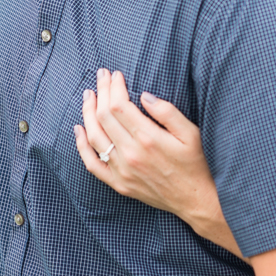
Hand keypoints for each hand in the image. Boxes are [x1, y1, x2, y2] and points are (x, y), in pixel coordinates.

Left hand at [75, 69, 245, 258]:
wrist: (196, 200)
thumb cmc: (196, 164)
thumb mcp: (191, 133)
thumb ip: (167, 112)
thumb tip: (145, 96)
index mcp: (149, 139)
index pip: (120, 106)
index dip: (114, 87)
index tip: (115, 74)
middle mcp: (131, 154)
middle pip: (104, 117)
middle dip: (101, 92)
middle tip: (101, 76)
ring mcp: (122, 171)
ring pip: (95, 137)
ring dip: (88, 113)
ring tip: (89, 96)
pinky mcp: (118, 184)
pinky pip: (92, 164)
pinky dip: (82, 146)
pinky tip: (79, 130)